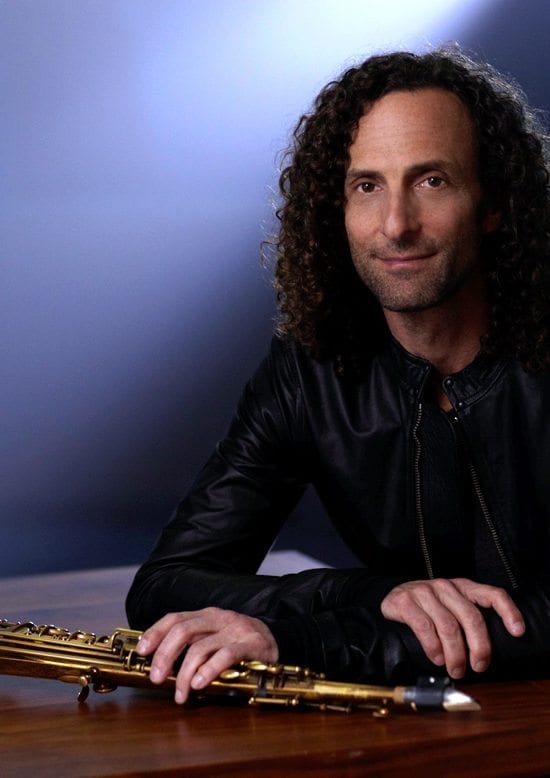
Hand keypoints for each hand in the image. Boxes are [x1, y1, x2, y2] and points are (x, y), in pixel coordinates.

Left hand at [136, 607, 278, 703]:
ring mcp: (235, 629)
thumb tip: (160, 663)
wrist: (282, 642)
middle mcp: (219, 618)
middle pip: (183, 631)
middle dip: (164, 655)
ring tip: (180, 694)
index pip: (175, 618)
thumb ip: (194, 644)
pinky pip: (225, 656)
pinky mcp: (251, 644)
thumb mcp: (216, 638)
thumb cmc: (243, 645)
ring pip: (200, 647)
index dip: (155, 633)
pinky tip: (199, 685)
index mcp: (208, 615)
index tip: (141, 651)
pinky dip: (208, 671)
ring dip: (184, 674)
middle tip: (156, 678)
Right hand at [381, 578, 524, 678]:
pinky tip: (437, 658)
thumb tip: (487, 652)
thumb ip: (467, 619)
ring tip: (456, 669)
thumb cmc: (427, 608)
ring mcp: (425, 592)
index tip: (517, 632)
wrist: (391, 597)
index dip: (508, 611)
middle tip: (479, 666)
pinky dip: (433, 647)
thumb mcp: (450, 607)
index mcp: (463, 587)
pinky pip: (424, 627)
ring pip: (449, 626)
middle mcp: (446, 587)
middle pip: (472, 617)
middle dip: (479, 646)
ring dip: (456, 654)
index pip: (492, 594)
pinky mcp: (406, 601)